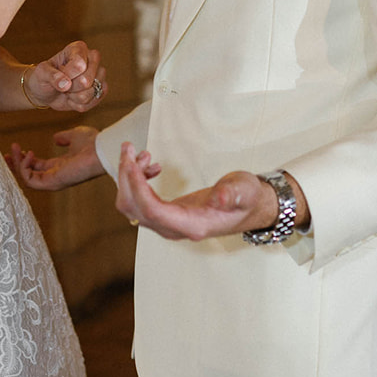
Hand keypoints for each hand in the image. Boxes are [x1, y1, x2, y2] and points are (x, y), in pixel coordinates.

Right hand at [7, 126, 105, 190]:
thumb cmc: (93, 143)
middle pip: (28, 175)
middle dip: (15, 164)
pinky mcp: (53, 182)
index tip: (15, 147)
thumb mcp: (75, 136)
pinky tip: (29, 154)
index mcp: (59, 167)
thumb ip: (64, 137)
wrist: (101, 148)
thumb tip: (55, 138)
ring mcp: (54, 181)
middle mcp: (55, 176)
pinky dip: (25, 169)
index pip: (36, 167)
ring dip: (18, 165)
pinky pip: (31, 181)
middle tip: (7, 153)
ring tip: (16, 149)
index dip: (24, 159)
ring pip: (27, 179)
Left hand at [23, 41, 107, 112]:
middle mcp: (93, 58)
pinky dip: (80, 104)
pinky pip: (94, 101)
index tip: (59, 73)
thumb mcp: (42, 73)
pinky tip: (73, 98)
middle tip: (63, 83)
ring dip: (74, 97)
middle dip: (71, 87)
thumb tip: (66, 84)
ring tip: (68, 90)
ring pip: (91, 92)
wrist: (46, 91)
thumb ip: (52, 76)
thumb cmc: (44, 77)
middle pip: (87, 80)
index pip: (79, 64)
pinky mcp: (101, 89)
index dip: (67, 75)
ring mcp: (99, 74)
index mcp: (79, 48)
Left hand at [116, 146, 303, 239]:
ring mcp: (167, 224)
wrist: (250, 207)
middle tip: (130, 148)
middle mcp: (174, 228)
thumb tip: (220, 198)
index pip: (152, 210)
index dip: (137, 187)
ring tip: (142, 154)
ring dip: (129, 178)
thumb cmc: (247, 198)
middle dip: (126, 177)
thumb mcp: (245, 191)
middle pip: (134, 208)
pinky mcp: (165, 216)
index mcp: (191, 225)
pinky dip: (137, 181)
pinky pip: (139, 202)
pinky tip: (151, 167)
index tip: (132, 162)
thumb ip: (233, 194)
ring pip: (132, 206)